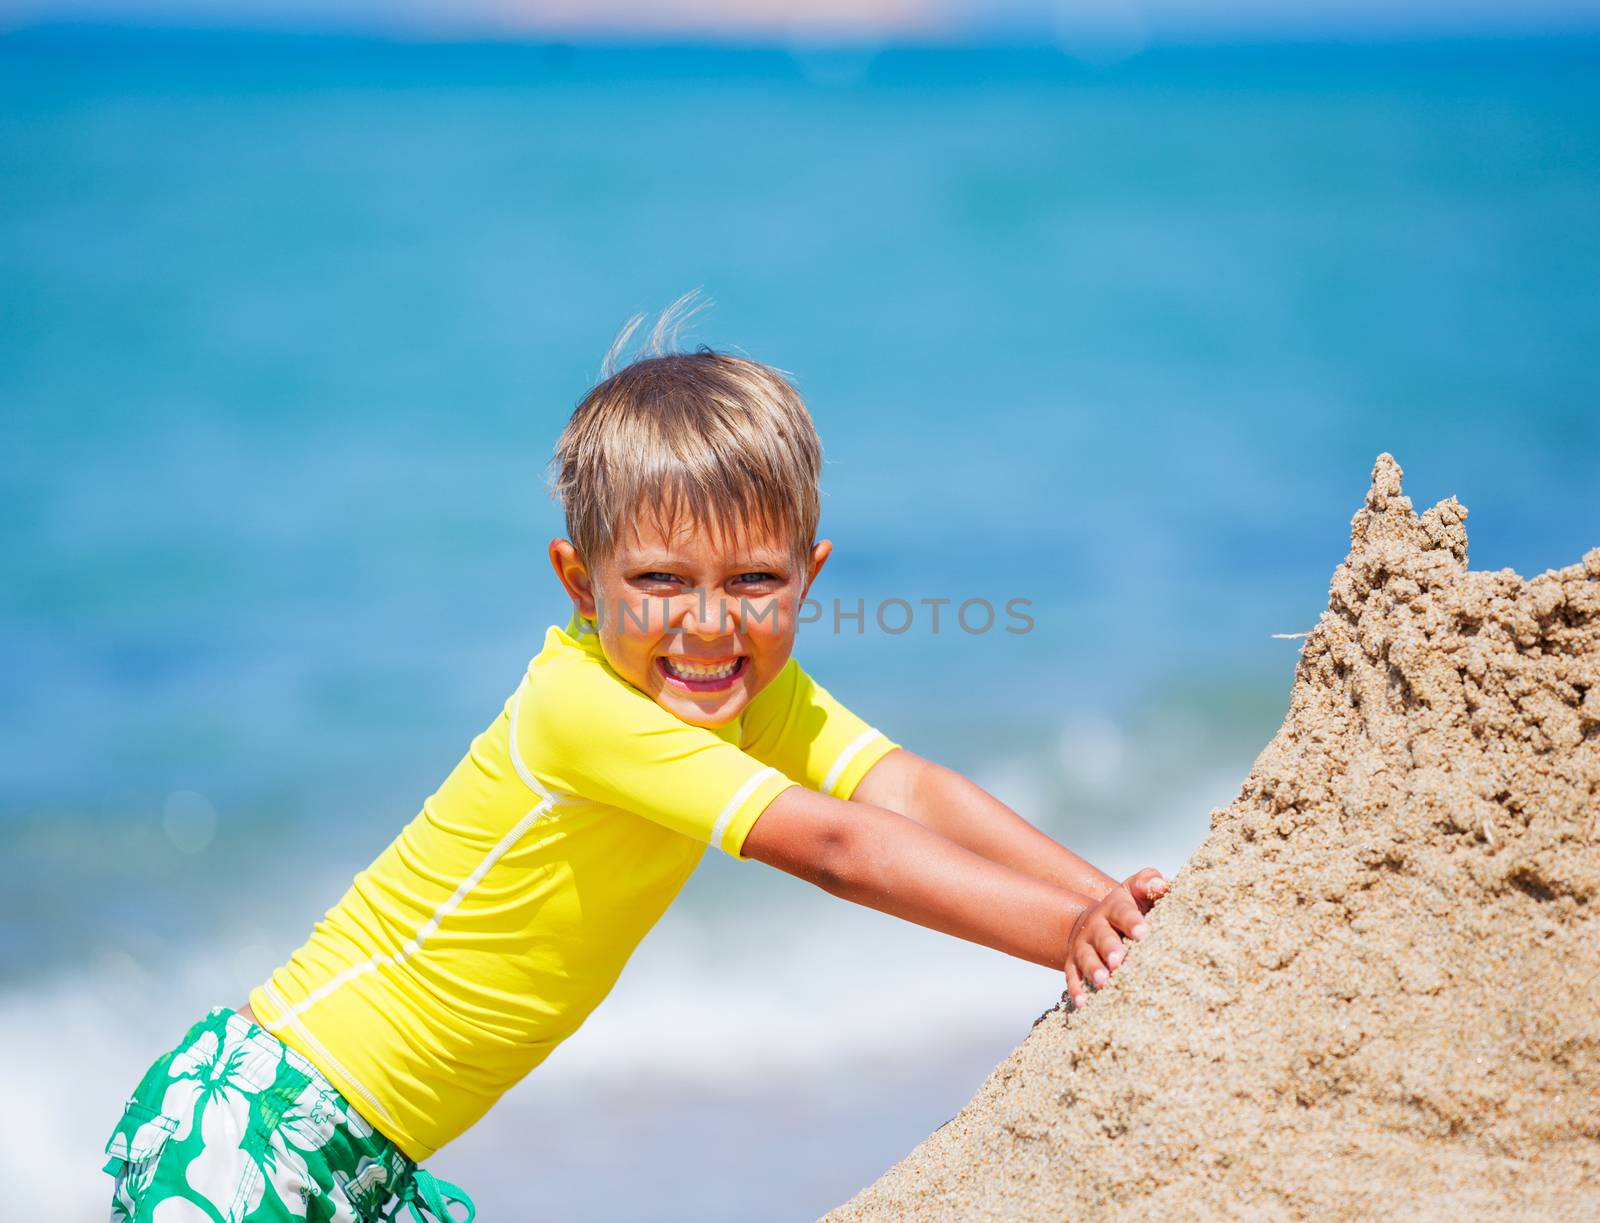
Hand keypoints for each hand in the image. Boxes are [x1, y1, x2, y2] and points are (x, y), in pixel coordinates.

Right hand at [1064, 867, 1168, 1009]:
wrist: (1093, 921)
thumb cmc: (1126, 908)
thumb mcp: (1135, 891)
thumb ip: (1149, 883)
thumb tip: (1162, 886)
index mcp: (1114, 907)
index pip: (1123, 912)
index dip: (1132, 921)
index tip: (1143, 932)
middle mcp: (1096, 926)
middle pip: (1102, 937)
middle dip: (1110, 949)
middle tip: (1119, 961)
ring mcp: (1083, 946)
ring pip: (1086, 958)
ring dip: (1094, 970)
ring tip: (1103, 983)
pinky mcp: (1074, 964)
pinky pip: (1073, 977)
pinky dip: (1077, 990)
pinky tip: (1083, 1004)